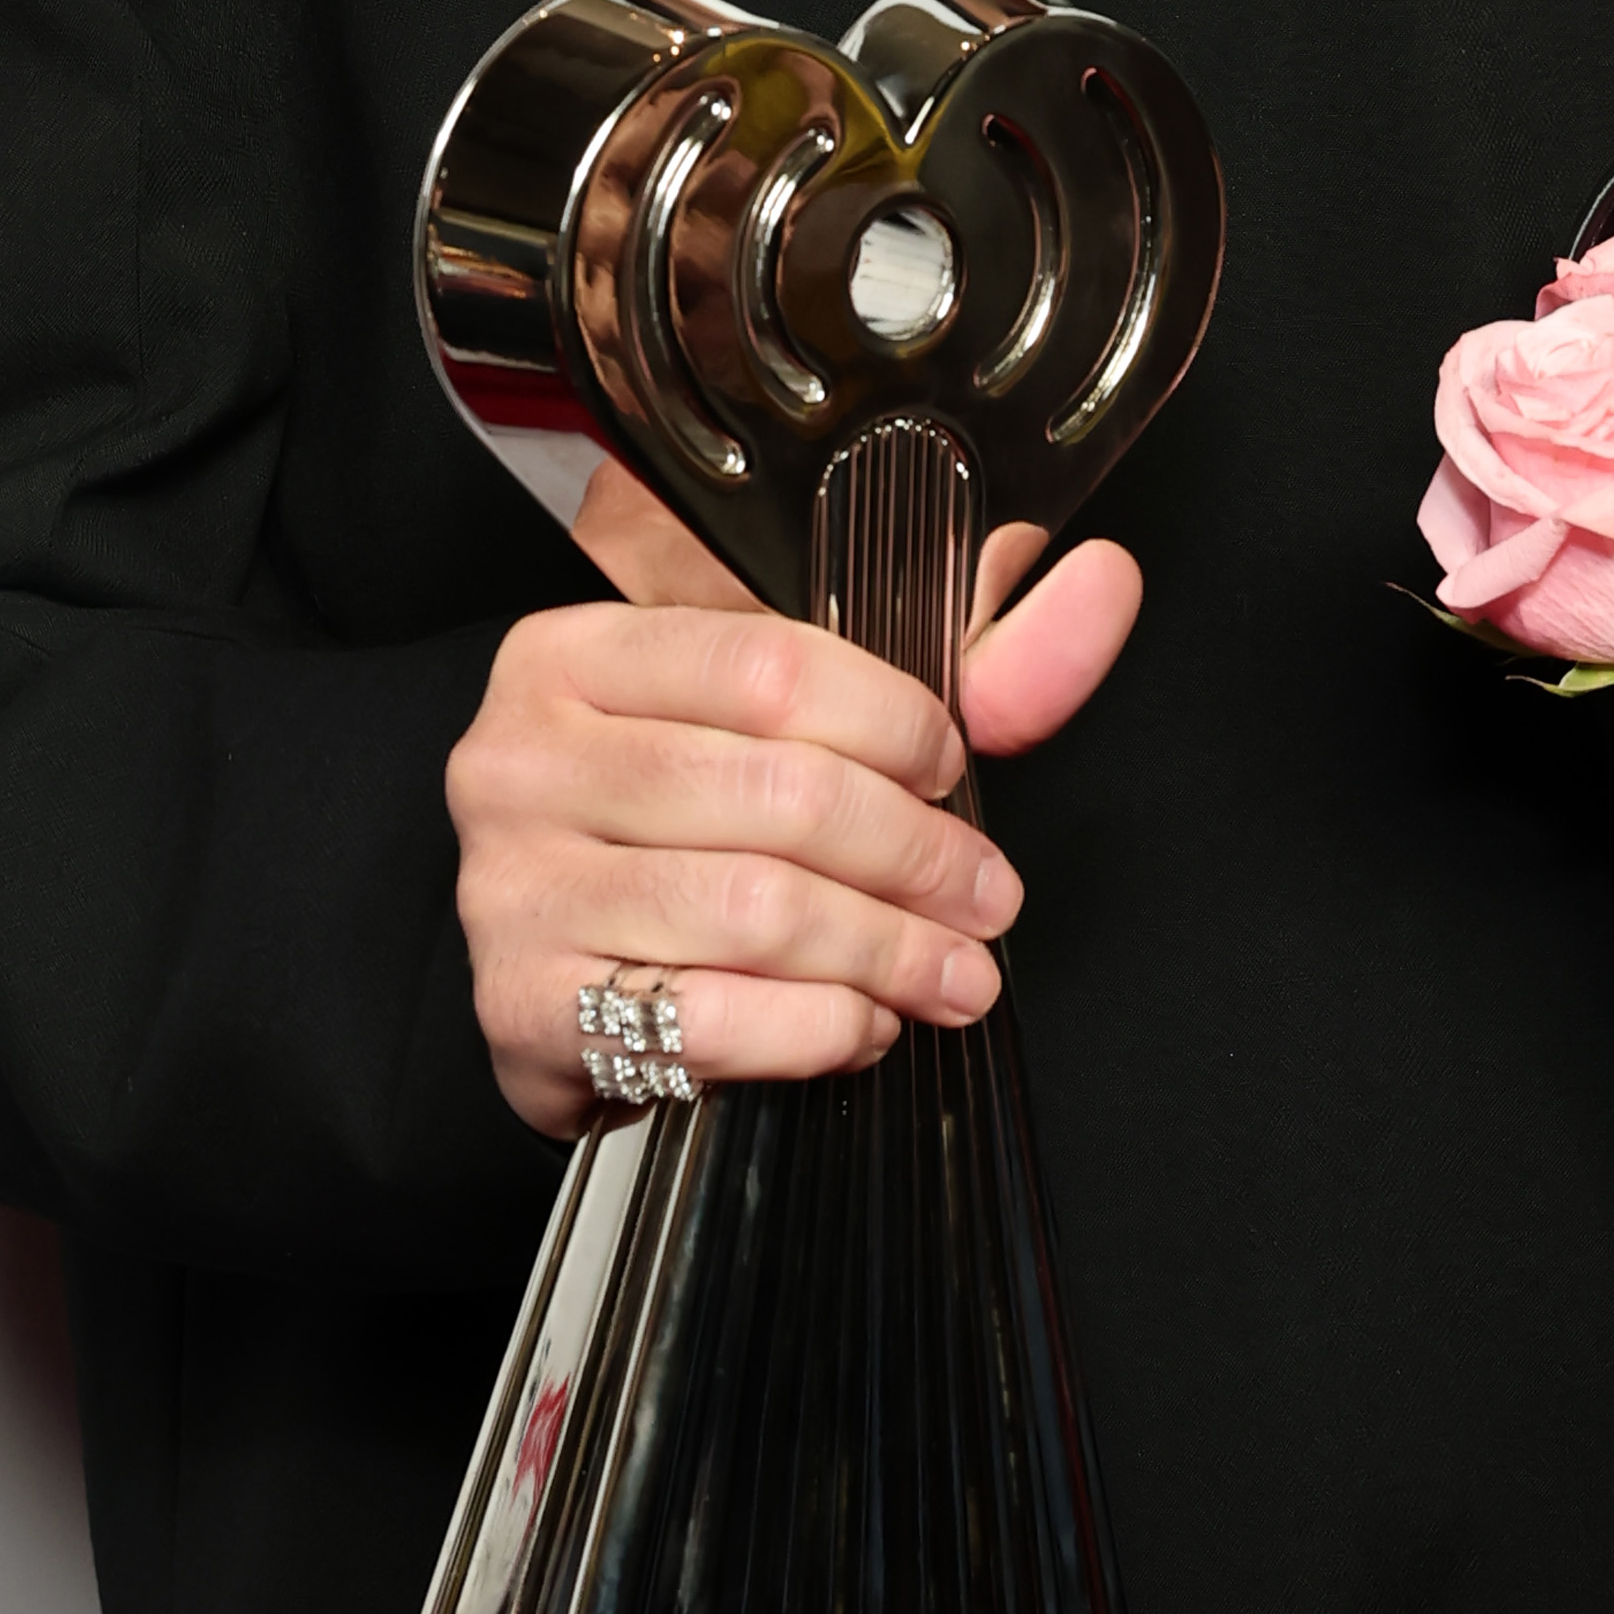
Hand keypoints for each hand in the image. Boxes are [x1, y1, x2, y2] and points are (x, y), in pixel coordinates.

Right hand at [445, 466, 1142, 1140]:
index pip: (769, 665)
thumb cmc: (676, 822)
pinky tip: (865, 1019)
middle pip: (779, 796)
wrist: (547, 964)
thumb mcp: (789, 717)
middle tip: (987, 896)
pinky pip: (715, 1019)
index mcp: (574, 652)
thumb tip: (1099, 587)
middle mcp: (521, 758)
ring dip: (890, 950)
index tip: (953, 764)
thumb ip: (953, 655)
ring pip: (758, 912)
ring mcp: (514, 886)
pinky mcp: (527, 1008)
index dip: (894, 721)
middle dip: (918, 855)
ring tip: (955, 971)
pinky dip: (822, 1027)